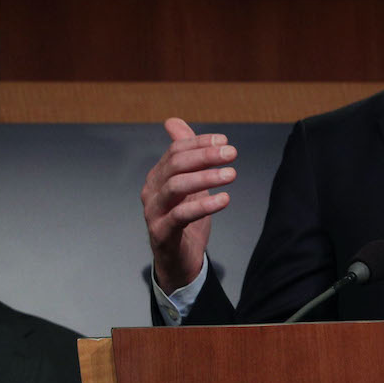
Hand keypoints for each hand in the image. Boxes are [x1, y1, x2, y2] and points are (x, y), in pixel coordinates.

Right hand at [142, 117, 237, 292]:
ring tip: (231, 174)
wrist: (178, 261)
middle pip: (175, 164)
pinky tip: (223, 199)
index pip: (176, 151)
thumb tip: (173, 121)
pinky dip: (203, 206)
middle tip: (231, 153)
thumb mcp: (190, 185)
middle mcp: (152, 190)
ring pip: (176, 186)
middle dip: (205, 156)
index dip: (200, 143)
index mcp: (158, 176)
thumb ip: (186, 156)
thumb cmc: (185, 222)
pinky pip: (180, 215)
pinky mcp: (161, 232)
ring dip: (206, 177)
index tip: (224, 141)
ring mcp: (153, 211)